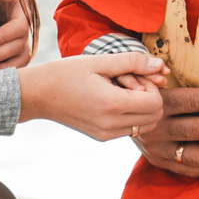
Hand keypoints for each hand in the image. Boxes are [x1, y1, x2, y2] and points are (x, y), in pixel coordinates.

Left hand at [0, 0, 30, 69]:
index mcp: (19, 3)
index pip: (20, 25)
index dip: (4, 37)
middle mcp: (21, 20)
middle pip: (21, 43)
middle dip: (0, 55)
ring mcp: (16, 35)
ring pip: (21, 55)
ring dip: (5, 66)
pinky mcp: (9, 46)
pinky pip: (16, 62)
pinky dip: (6, 69)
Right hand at [19, 52, 165, 139]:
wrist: (38, 94)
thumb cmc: (67, 73)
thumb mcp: (100, 61)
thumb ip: (134, 62)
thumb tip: (160, 65)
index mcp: (111, 105)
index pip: (156, 103)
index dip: (150, 85)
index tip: (130, 74)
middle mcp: (111, 125)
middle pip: (155, 116)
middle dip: (148, 96)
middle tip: (125, 81)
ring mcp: (106, 134)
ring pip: (145, 125)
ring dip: (140, 107)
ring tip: (118, 90)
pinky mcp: (102, 137)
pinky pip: (131, 129)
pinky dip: (129, 114)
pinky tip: (111, 99)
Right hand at [133, 86, 198, 179]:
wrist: (118, 113)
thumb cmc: (147, 91)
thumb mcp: (155, 79)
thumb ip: (180, 77)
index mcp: (158, 101)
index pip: (194, 100)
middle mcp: (156, 126)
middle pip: (197, 128)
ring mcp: (156, 148)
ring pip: (194, 156)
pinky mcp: (157, 161)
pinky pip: (187, 170)